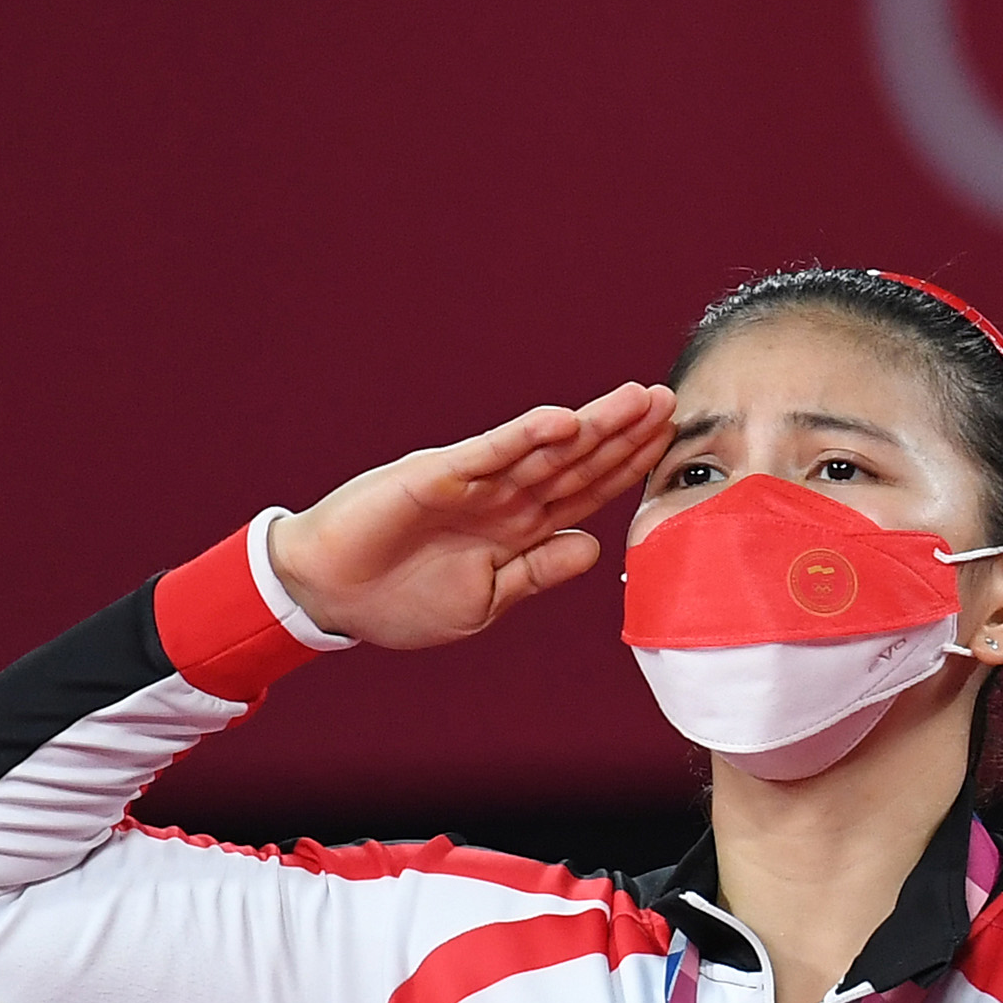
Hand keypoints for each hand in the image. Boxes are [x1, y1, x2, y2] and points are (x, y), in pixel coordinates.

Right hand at [263, 379, 674, 649]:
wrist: (331, 596)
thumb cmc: (403, 601)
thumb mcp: (486, 600)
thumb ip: (538, 571)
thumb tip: (593, 545)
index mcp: (520, 528)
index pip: (586, 491)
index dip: (628, 469)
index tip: (671, 445)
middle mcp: (504, 498)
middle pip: (578, 461)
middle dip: (625, 434)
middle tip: (670, 402)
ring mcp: (474, 483)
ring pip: (544, 450)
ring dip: (591, 425)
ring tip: (635, 400)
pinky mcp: (437, 476)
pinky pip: (490, 454)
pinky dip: (525, 437)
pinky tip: (564, 421)